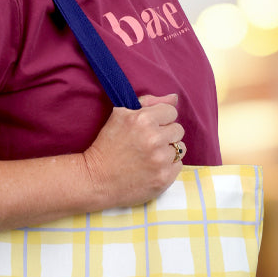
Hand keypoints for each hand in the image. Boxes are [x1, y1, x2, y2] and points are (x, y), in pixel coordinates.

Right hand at [83, 93, 185, 209]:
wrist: (97, 179)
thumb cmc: (107, 145)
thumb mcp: (121, 115)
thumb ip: (149, 102)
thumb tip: (174, 97)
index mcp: (143, 120)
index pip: (171, 112)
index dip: (161, 118)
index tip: (151, 126)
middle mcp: (154, 139)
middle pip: (178, 130)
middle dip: (165, 134)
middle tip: (148, 142)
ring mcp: (160, 160)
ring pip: (180, 148)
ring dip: (168, 150)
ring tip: (150, 156)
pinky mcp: (164, 178)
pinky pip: (178, 165)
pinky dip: (168, 166)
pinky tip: (152, 167)